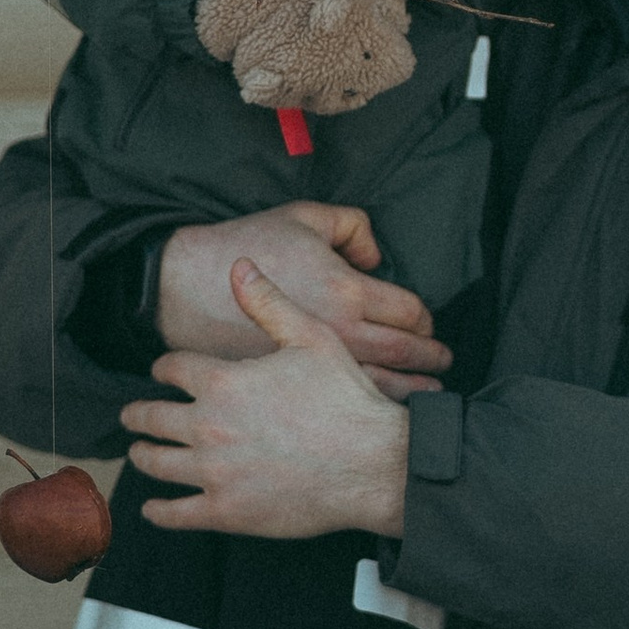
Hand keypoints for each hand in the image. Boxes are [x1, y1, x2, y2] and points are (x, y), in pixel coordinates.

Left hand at [125, 261, 412, 539]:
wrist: (373, 462)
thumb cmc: (346, 399)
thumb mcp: (313, 338)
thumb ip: (269, 303)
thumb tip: (239, 266)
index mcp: (222, 382)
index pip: (173, 369)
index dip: (164, 368)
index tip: (161, 372)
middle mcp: (208, 426)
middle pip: (152, 417)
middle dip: (138, 414)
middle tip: (132, 415)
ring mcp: (213, 472)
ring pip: (157, 464)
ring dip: (142, 456)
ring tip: (139, 453)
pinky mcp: (226, 511)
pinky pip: (176, 514)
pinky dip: (158, 510)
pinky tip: (152, 507)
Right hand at [155, 205, 449, 396]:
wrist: (187, 286)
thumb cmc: (247, 244)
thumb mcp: (306, 217)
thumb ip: (353, 227)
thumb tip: (376, 257)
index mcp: (346, 290)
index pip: (409, 312)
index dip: (426, 320)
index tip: (428, 327)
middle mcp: (339, 332)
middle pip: (405, 352)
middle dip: (431, 358)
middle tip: (442, 362)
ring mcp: (315, 367)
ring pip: (383, 386)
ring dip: (413, 389)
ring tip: (428, 392)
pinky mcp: (291, 390)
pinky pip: (343, 405)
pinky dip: (373, 409)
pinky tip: (380, 411)